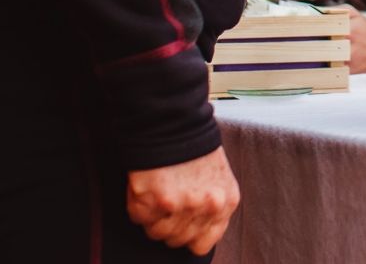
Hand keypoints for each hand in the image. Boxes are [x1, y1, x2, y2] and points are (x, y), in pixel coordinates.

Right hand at [125, 146, 239, 255]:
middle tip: (168, 200)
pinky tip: (148, 185)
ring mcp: (179, 207)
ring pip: (157, 233)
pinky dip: (139, 205)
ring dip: (153, 216)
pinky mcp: (152, 202)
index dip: (189, 235)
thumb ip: (213, 206)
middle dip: (170, 224)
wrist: (173, 121)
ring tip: (158, 190)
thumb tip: (199, 229)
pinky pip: (139, 219)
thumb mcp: (218, 177)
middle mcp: (205, 208)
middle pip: (178, 240)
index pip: (202, 244)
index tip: (182, 224)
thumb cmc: (194, 145)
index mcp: (226, 202)